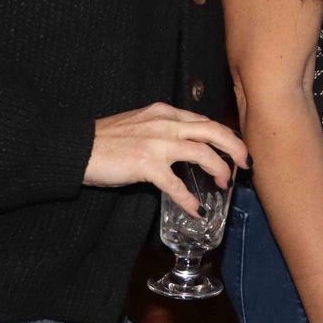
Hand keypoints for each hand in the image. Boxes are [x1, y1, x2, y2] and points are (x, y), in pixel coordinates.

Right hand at [83, 102, 248, 216]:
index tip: (235, 148)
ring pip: (202, 153)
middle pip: (213, 131)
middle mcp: (165, 123)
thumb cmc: (106, 139)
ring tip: (224, 183)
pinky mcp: (146, 164)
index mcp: (165, 112)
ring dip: (219, 170)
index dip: (225, 135)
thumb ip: (163, 129)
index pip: (204, 120)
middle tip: (245, 163)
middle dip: (235, 147)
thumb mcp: (140, 123)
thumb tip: (184, 144)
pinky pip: (176, 185)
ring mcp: (157, 143)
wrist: (77, 148)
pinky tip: (197, 209)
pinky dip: (190, 199)